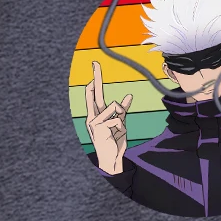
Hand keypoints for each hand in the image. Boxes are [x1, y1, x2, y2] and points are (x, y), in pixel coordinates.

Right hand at [85, 60, 132, 175]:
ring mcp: (94, 121)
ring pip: (114, 106)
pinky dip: (122, 127)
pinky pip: (117, 119)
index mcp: (96, 114)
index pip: (93, 93)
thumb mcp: (120, 124)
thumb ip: (122, 110)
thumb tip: (129, 95)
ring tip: (117, 131)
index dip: (95, 79)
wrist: (110, 159)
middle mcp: (92, 116)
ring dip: (121, 118)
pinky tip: (117, 136)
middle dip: (95, 77)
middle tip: (95, 62)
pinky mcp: (98, 127)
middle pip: (93, 92)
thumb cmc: (113, 142)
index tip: (96, 65)